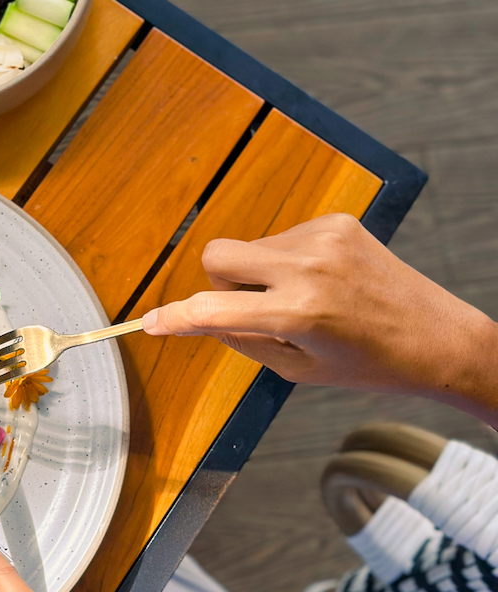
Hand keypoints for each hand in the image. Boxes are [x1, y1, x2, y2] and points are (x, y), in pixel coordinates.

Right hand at [141, 213, 497, 424]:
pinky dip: (288, 261)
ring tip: (305, 301)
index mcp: (298, 314)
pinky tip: (323, 281)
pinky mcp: (336, 222)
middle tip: (250, 308)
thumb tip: (200, 318)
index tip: (152, 322)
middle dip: (218, 283)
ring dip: (260, 273)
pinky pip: (282, 237)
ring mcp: (323, 238)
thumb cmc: (369, 364)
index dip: (175, 318)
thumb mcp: (298, 369)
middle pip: (217, 255)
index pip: (213, 311)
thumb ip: (242, 340)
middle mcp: (307, 268)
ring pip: (250, 247)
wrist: (438, 338)